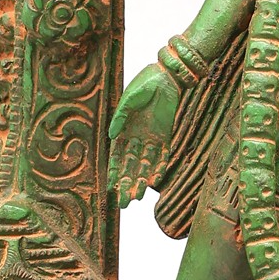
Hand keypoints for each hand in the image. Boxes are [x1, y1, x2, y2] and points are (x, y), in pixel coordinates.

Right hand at [107, 62, 180, 201]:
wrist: (167, 76)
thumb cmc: (145, 83)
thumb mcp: (130, 98)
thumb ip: (121, 117)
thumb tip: (112, 135)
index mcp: (123, 129)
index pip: (117, 156)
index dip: (114, 172)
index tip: (111, 187)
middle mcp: (136, 137)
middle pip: (130, 166)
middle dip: (126, 184)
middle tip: (123, 203)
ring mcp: (151, 138)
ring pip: (145, 165)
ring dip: (141, 181)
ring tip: (137, 197)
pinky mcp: (166, 135)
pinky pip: (162, 156)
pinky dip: (159, 168)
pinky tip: (155, 182)